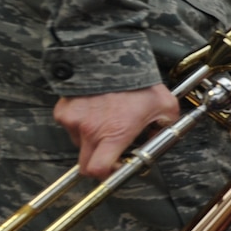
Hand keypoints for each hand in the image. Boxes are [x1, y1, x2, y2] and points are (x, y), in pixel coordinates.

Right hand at [53, 85, 179, 179]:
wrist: (109, 55)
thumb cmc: (136, 80)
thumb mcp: (165, 105)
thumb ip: (167, 125)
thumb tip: (163, 135)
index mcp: (114, 134)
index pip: (98, 170)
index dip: (105, 174)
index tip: (115, 167)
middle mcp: (91, 130)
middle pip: (86, 164)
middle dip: (98, 161)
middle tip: (111, 149)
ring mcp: (74, 121)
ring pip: (79, 142)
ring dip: (91, 138)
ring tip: (106, 119)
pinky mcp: (63, 110)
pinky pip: (70, 124)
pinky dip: (80, 121)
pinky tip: (94, 109)